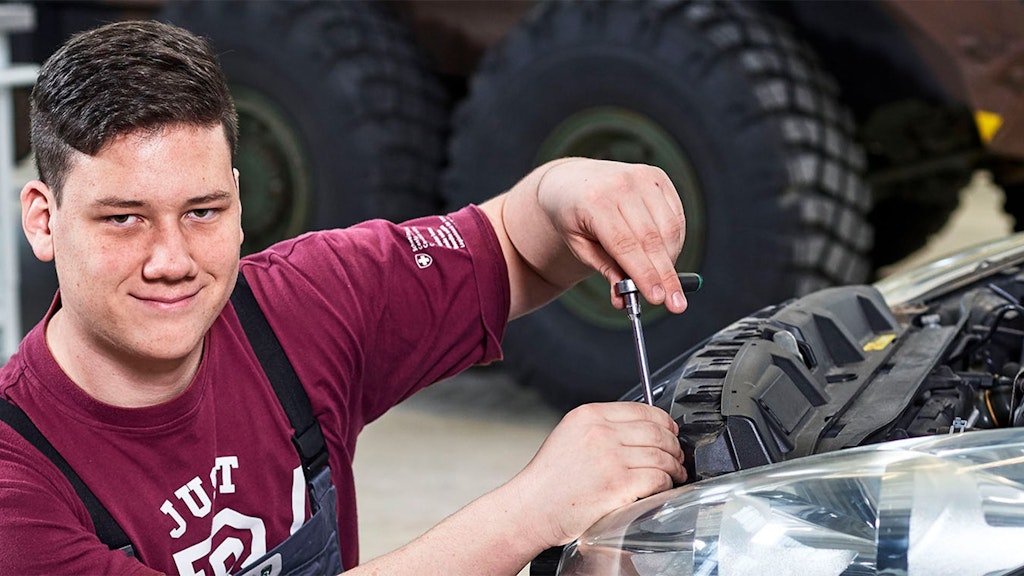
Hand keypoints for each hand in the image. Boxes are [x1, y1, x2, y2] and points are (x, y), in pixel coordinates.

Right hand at [507, 402, 686, 546]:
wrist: (532, 507)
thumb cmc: (548, 480)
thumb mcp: (569, 435)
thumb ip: (601, 427)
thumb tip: (638, 430)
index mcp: (589, 415)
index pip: (642, 409)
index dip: (664, 421)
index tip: (670, 431)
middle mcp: (601, 432)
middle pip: (656, 431)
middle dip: (673, 445)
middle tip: (677, 456)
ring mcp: (611, 458)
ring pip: (661, 455)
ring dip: (674, 466)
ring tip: (675, 474)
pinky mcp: (619, 484)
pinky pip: (657, 477)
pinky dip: (666, 483)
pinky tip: (663, 487)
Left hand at [536, 159, 686, 312]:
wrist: (573, 181)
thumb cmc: (574, 215)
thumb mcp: (578, 246)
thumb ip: (605, 270)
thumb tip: (625, 298)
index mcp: (594, 202)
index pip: (625, 245)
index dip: (644, 274)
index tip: (657, 298)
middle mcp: (620, 185)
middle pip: (651, 239)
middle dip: (666, 275)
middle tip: (676, 303)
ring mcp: (641, 178)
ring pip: (669, 229)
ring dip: (670, 261)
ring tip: (662, 280)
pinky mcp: (657, 177)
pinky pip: (675, 217)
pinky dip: (675, 242)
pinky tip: (665, 256)